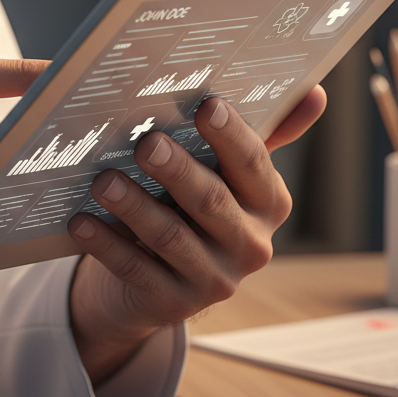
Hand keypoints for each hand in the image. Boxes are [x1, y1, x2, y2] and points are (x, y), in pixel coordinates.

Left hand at [67, 86, 326, 383]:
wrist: (158, 278)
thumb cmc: (188, 202)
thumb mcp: (223, 169)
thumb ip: (259, 132)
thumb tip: (316, 92)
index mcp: (266, 202)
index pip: (253, 164)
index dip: (231, 135)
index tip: (206, 105)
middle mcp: (250, 245)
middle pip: (211, 201)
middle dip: (178, 171)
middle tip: (146, 143)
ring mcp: (214, 280)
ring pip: (171, 238)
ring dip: (135, 207)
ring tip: (103, 181)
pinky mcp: (173, 305)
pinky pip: (136, 270)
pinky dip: (106, 244)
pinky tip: (81, 220)